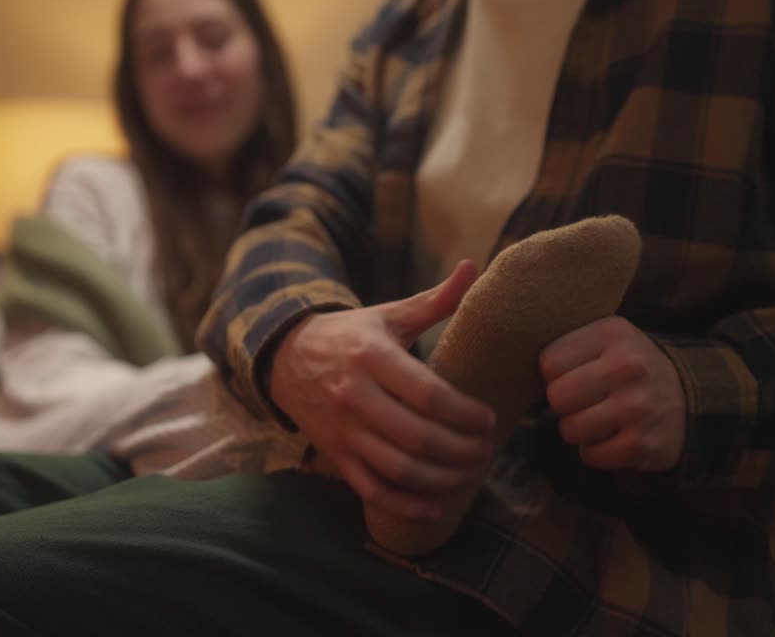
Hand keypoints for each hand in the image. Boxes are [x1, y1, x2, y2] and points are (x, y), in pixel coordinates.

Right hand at [268, 260, 495, 519]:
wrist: (285, 358)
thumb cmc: (350, 335)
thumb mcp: (389, 315)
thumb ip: (435, 300)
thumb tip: (475, 268)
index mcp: (373, 358)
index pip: (428, 394)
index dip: (465, 412)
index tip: (489, 419)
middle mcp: (355, 397)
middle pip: (418, 437)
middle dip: (461, 449)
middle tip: (487, 449)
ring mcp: (343, 431)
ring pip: (398, 468)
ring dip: (441, 478)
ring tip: (469, 472)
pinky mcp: (335, 455)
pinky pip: (372, 489)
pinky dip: (405, 504)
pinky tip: (435, 506)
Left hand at [540, 316, 685, 471]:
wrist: (691, 399)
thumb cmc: (632, 369)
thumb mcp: (609, 339)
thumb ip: (570, 345)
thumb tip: (517, 365)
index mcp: (612, 333)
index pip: (549, 362)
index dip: (554, 375)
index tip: (572, 376)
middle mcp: (628, 366)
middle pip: (557, 396)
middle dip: (564, 405)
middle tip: (583, 402)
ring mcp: (637, 406)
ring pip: (570, 429)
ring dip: (578, 430)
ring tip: (598, 419)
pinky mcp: (641, 443)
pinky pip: (591, 455)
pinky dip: (596, 451)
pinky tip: (612, 437)